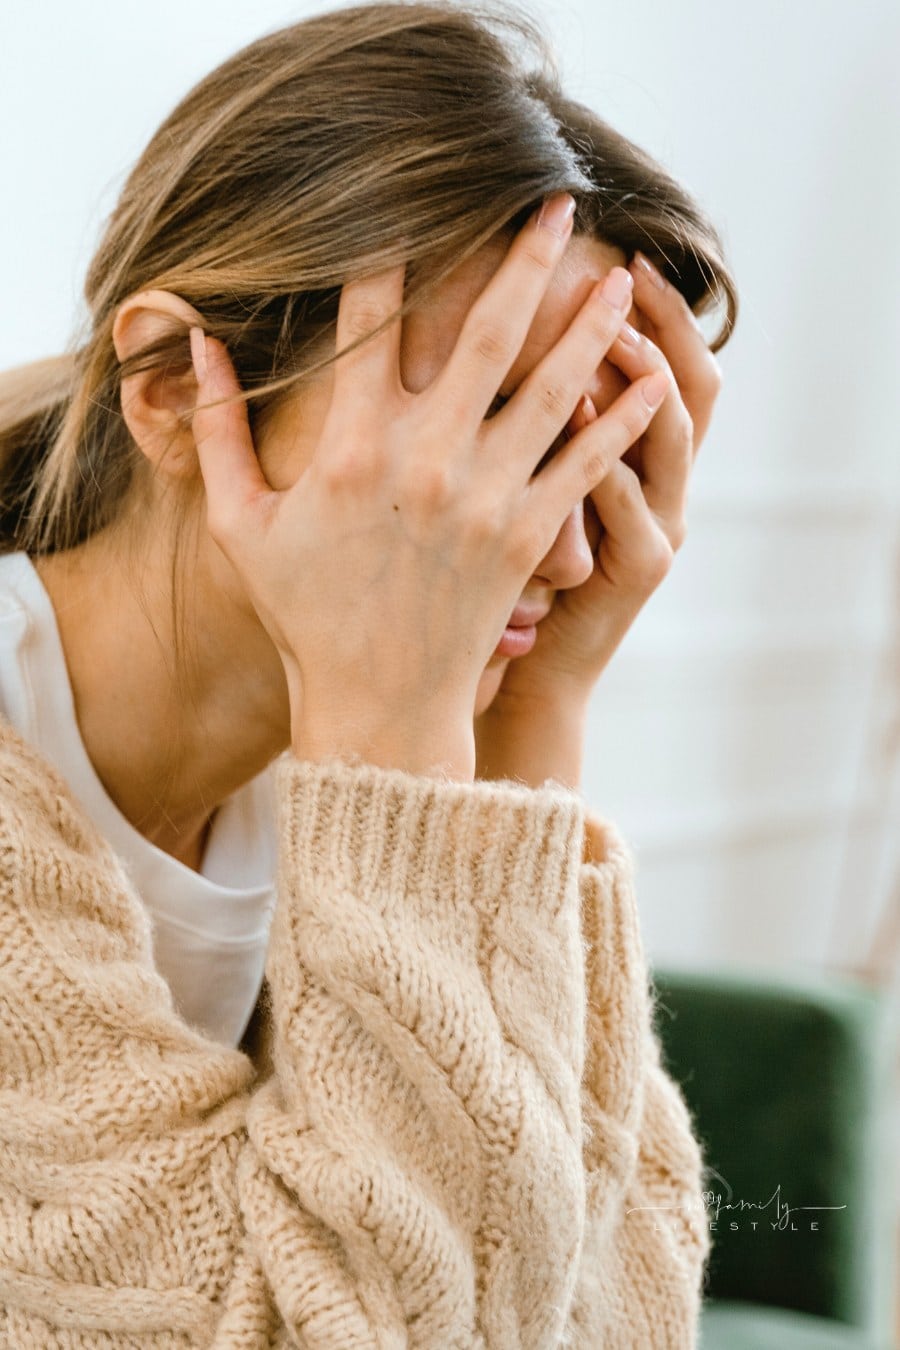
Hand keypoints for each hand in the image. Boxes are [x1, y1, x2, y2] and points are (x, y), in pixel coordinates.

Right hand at [188, 200, 669, 780]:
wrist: (377, 704)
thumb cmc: (305, 614)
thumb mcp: (240, 525)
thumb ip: (216, 432)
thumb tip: (198, 343)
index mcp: (352, 445)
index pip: (372, 318)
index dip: (391, 249)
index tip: (413, 200)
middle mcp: (426, 457)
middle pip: (486, 329)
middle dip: (524, 256)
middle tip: (558, 201)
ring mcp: (486, 495)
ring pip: (553, 386)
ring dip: (590, 323)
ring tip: (622, 275)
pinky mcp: (529, 536)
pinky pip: (587, 463)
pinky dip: (624, 419)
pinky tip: (653, 381)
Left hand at [475, 251, 722, 787]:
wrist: (523, 674)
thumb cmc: (509, 586)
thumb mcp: (531, 499)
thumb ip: (528, 430)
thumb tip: (492, 346)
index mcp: (633, 461)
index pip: (660, 365)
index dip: (653, 311)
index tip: (614, 253)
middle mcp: (659, 486)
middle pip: (689, 384)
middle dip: (660, 322)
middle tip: (622, 266)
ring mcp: (656, 526)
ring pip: (671, 435)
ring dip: (644, 377)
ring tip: (611, 327)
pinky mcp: (638, 569)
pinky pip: (631, 503)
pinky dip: (610, 456)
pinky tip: (579, 412)